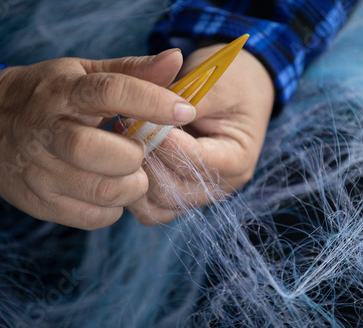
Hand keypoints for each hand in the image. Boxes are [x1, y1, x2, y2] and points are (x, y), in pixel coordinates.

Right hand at [0, 49, 196, 229]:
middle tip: (139, 152)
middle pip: (100, 151)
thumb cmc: (49, 96)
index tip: (184, 111)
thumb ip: (132, 71)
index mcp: (63, 92)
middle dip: (135, 156)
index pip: (110, 92)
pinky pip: (93, 217)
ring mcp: (40, 171)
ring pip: (103, 191)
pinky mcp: (41, 203)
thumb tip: (175, 59)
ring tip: (129, 173)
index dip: (152, 102)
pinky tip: (109, 189)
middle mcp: (47, 132)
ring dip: (131, 186)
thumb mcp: (84, 73)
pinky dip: (113, 208)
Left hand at [126, 44, 273, 223]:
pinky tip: (126, 159)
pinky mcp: (180, 196)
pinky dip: (134, 188)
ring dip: (135, 175)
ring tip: (123, 142)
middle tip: (125, 127)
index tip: (140, 117)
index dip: (164, 142)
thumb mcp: (215, 83)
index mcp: (237, 158)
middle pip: (173, 190)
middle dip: (145, 159)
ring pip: (157, 204)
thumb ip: (185, 101)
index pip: (195, 161)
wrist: (239, 90)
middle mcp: (220, 186)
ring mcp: (199, 195)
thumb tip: (149, 115)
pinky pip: (150, 208)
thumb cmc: (231, 83)